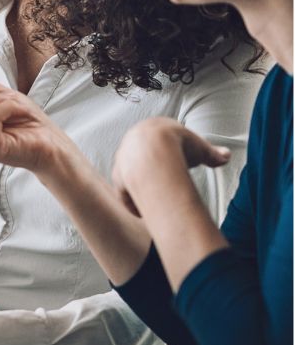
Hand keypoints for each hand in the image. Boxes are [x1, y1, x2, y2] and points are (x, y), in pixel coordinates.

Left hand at [111, 118, 231, 216]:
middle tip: (167, 184)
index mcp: (150, 132)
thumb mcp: (201, 148)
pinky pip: (125, 193)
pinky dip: (134, 203)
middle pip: (142, 162)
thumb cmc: (179, 144)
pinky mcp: (119, 177)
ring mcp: (123, 160)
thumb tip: (226, 156)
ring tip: (158, 200)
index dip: (168, 156)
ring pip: (132, 177)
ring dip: (143, 188)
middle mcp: (132, 144)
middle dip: (154, 173)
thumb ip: (213, 154)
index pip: (156, 145)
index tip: (177, 165)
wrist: (156, 148)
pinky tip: (144, 212)